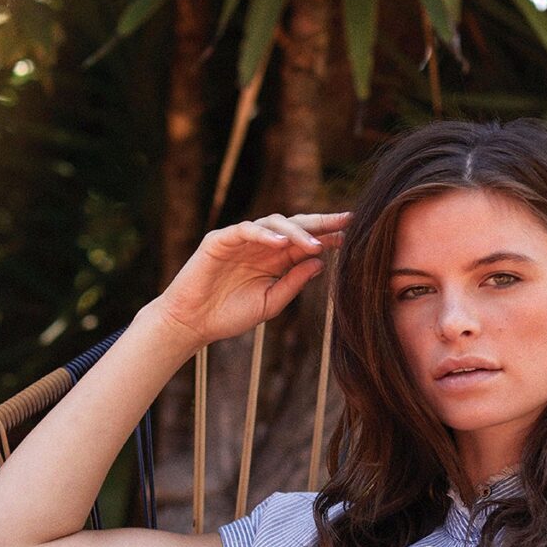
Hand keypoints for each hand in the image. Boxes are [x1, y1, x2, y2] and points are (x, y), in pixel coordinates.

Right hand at [154, 211, 350, 350]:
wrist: (192, 324)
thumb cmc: (229, 316)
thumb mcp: (270, 303)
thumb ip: (293, 283)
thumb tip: (319, 262)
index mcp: (274, 259)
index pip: (305, 241)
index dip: (329, 236)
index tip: (354, 235)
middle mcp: (260, 245)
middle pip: (295, 225)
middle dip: (321, 222)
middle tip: (346, 222)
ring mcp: (240, 240)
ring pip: (273, 223)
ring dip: (297, 232)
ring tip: (316, 244)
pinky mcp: (220, 240)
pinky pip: (245, 229)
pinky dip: (263, 233)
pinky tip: (281, 243)